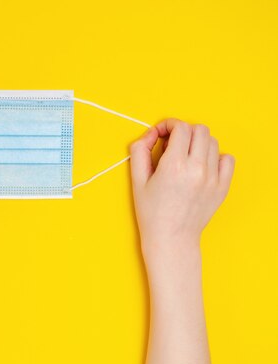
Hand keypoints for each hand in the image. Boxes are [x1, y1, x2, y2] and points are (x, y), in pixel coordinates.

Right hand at [131, 119, 234, 363]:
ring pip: (212, 142)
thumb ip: (140, 150)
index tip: (161, 133)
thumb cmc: (151, 212)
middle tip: (172, 143)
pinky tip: (201, 165)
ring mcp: (213, 178)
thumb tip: (150, 134)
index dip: (168, 125)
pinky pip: (227, 159)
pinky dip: (215, 156)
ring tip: (185, 156)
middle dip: (183, 131)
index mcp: (174, 165)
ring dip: (198, 142)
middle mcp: (197, 169)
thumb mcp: (137, 180)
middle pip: (199, 130)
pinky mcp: (222, 187)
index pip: (180, 128)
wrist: (171, 238)